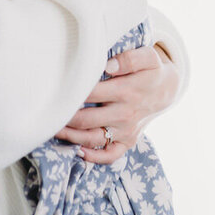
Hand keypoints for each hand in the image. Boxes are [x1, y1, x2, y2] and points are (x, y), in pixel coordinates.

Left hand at [53, 45, 180, 164]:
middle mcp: (125, 113)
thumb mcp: (148, 57)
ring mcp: (126, 130)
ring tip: (52, 129)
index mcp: (127, 91)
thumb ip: (129, 59)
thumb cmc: (152, 70)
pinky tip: (78, 151)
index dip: (72, 92)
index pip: (91, 93)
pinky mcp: (128, 141)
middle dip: (64, 118)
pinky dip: (94, 157)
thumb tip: (108, 65)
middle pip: (86, 119)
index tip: (56, 89)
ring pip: (93, 139)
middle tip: (46, 112)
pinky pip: (110, 155)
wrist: (168, 89)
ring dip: (70, 137)